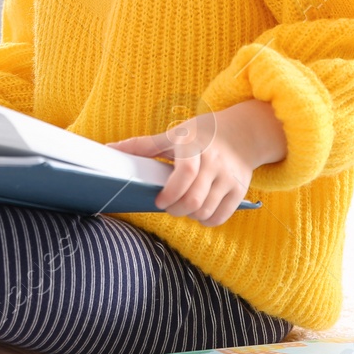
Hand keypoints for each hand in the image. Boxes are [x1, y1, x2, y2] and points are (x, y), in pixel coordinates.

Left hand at [107, 99, 286, 226]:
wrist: (243, 132)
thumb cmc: (202, 133)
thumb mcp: (175, 134)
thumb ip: (143, 145)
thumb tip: (110, 150)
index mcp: (195, 146)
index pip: (186, 173)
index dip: (171, 192)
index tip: (159, 200)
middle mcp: (215, 162)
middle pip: (194, 199)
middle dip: (176, 209)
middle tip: (168, 206)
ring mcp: (229, 177)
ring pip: (206, 211)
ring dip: (189, 216)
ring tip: (182, 206)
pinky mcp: (240, 190)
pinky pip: (221, 216)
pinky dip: (207, 220)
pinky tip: (199, 212)